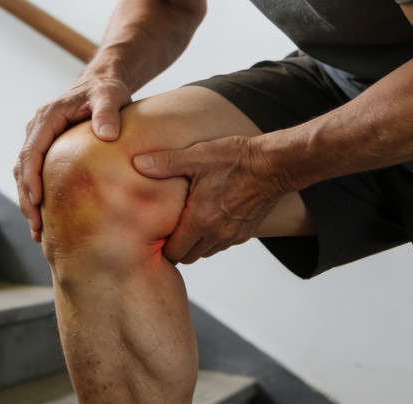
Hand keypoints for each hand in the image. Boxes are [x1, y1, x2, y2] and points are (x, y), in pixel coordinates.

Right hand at [14, 75, 131, 241]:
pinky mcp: (47, 149)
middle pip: (23, 167)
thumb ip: (108, 112)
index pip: (32, 151)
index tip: (37, 201)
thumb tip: (107, 134)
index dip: (31, 178)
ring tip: (38, 232)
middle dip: (26, 198)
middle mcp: (38, 128)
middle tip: (37, 227)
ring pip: (25, 174)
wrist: (103, 83)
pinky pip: (36, 174)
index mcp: (47, 117)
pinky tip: (47, 219)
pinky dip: (37, 196)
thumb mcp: (110, 96)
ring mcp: (40, 139)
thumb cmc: (106, 89)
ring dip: (29, 202)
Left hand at [133, 136, 281, 262]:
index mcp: (201, 220)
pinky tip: (209, 218)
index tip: (155, 234)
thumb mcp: (197, 156)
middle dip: (177, 248)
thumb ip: (166, 162)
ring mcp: (234, 235)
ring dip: (195, 243)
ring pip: (207, 252)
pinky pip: (223, 243)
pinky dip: (213, 237)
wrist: (274, 165)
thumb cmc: (235, 160)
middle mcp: (218, 233)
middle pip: (189, 256)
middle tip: (167, 230)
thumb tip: (139, 163)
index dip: (162, 246)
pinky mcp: (246, 232)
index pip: (175, 251)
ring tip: (186, 224)